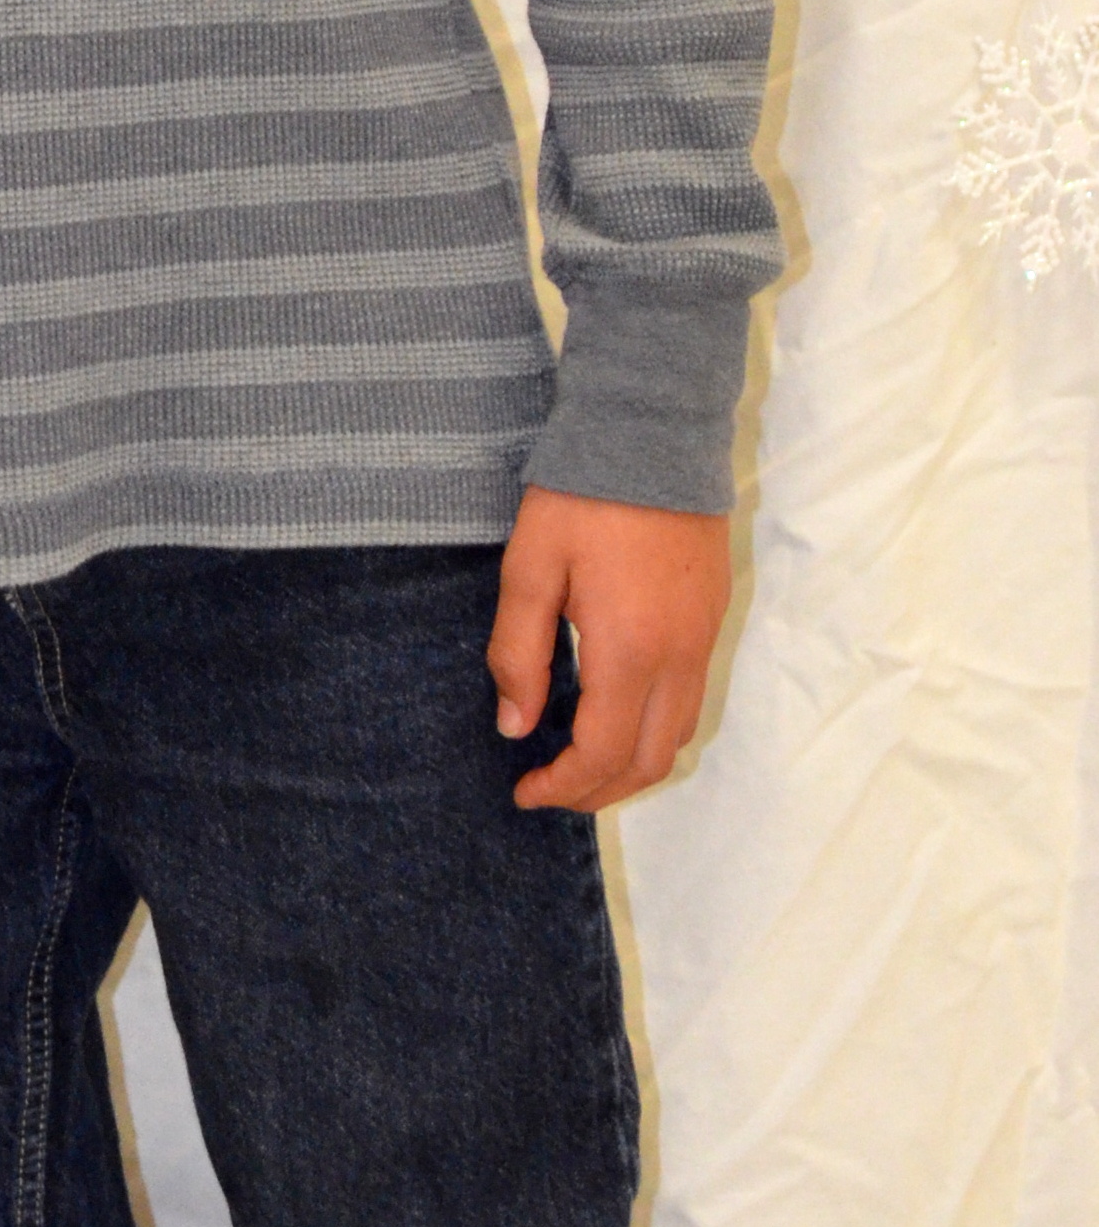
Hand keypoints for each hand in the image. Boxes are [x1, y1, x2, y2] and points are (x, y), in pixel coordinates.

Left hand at [488, 487, 731, 812]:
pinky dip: (654, 726)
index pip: (604, 754)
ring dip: (631, 763)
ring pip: (680, 734)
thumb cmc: (581, 496)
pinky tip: (613, 708)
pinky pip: (690, 698)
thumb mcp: (529, 568)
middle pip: (652, 761)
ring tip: (578, 757)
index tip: (525, 792)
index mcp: (631, 650)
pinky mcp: (712, 617)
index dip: (564, 787)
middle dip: (599, 790)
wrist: (652, 434)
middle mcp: (680, 657)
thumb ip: (518, 652)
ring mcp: (704, 638)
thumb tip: (515, 726)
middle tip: (549, 786)